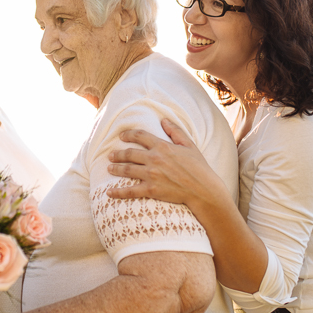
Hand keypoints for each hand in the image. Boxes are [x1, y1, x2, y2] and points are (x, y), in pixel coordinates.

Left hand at [106, 118, 220, 206]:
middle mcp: (154, 159)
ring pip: (127, 170)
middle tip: (110, 155)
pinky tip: (109, 192)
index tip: (121, 136)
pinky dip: (118, 192)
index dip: (129, 135)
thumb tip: (163, 120)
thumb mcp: (189, 145)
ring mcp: (151, 175)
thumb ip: (175, 131)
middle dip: (118, 154)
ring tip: (109, 168)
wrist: (203, 190)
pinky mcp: (151, 190)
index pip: (140, 136)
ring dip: (115, 168)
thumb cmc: (199, 167)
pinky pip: (130, 190)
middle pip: (130, 154)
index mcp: (163, 146)